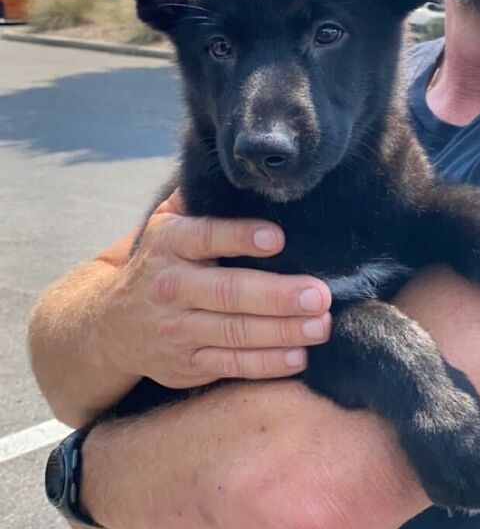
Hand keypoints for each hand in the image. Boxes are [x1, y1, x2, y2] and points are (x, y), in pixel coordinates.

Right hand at [105, 190, 332, 388]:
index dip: (239, 236)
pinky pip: (231, 364)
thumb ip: (198, 196)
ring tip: (320, 326)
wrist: (109, 325)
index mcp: (170, 243)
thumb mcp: (166, 223)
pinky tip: (298, 356)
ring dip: (282, 331)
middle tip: (319, 295)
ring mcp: (178, 328)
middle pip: (228, 292)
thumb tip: (239, 163)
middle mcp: (172, 286)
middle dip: (278, 295)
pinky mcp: (187, 362)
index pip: (205, 236)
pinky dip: (266, 364)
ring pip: (234, 332)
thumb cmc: (159, 262)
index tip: (277, 237)